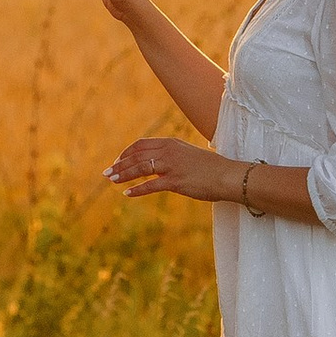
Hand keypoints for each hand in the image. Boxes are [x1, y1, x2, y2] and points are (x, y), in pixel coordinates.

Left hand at [104, 134, 229, 202]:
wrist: (228, 176)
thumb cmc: (210, 168)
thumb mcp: (187, 155)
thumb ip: (172, 155)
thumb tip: (157, 163)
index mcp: (171, 143)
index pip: (141, 145)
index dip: (126, 153)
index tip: (117, 161)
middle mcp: (169, 152)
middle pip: (137, 155)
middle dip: (120, 164)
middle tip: (107, 173)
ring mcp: (172, 166)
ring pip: (140, 168)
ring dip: (123, 174)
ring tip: (112, 181)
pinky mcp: (176, 182)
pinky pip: (151, 185)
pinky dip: (137, 189)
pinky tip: (127, 193)